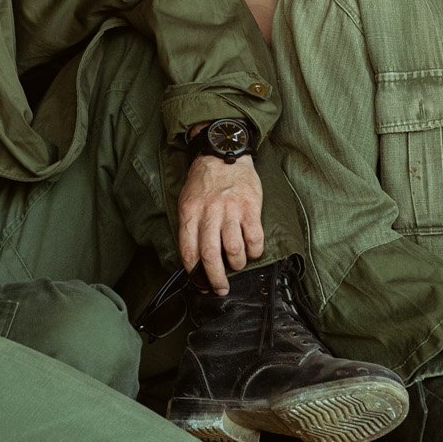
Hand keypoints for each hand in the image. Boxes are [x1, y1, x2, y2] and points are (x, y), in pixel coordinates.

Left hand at [177, 154, 265, 294]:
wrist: (223, 152)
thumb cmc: (205, 180)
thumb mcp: (188, 200)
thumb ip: (190, 226)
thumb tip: (194, 258)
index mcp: (190, 213)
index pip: (188, 250)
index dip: (194, 272)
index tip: (199, 283)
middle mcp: (209, 213)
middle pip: (210, 255)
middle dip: (216, 278)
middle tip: (221, 288)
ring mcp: (230, 210)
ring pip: (234, 249)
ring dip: (237, 264)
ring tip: (238, 265)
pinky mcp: (250, 207)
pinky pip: (254, 238)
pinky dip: (254, 251)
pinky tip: (252, 251)